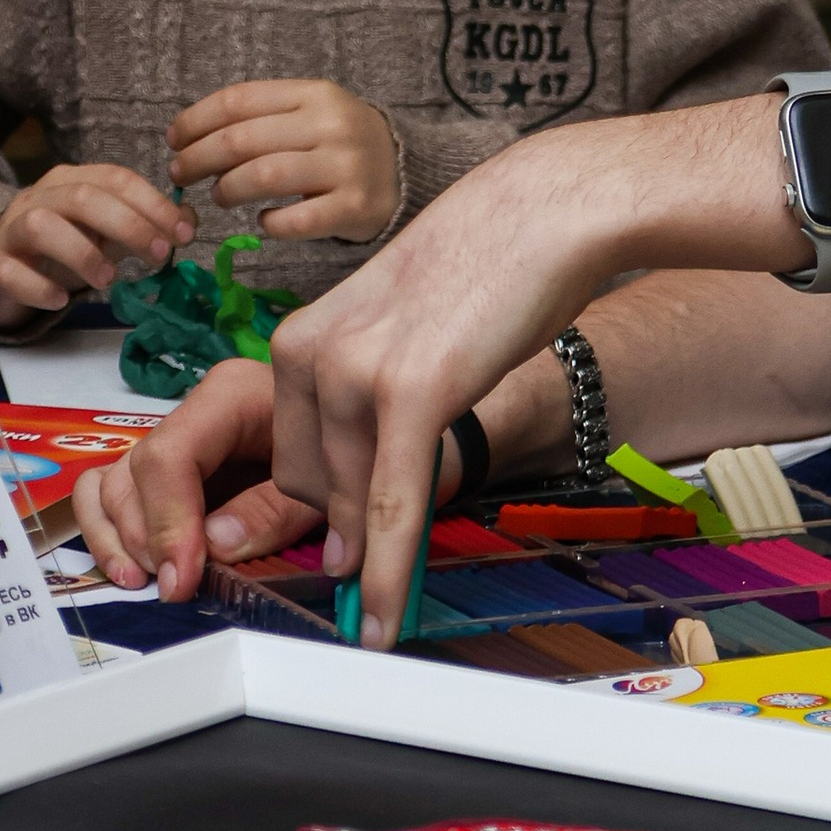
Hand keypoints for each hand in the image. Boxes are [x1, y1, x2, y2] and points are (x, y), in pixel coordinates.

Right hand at [0, 159, 180, 326]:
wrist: (1, 267)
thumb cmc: (61, 248)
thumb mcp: (103, 233)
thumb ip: (141, 225)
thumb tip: (187, 222)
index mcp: (72, 182)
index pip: (116, 179)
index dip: (154, 204)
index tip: (184, 233)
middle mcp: (40, 198)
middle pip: (83, 198)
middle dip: (129, 225)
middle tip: (158, 256)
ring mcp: (11, 230)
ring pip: (41, 225)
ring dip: (82, 251)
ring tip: (109, 279)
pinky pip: (10, 272)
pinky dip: (37, 287)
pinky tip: (61, 300)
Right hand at [77, 355, 318, 598]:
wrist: (350, 437)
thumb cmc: (342, 452)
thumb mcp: (323, 486)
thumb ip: (273, 512)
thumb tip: (214, 545)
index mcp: (230, 396)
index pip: (171, 456)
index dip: (169, 521)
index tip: (182, 576)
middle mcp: (191, 413)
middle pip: (136, 475)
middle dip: (148, 539)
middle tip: (176, 588)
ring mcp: (171, 441)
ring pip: (111, 485)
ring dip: (120, 540)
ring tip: (148, 583)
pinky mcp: (162, 472)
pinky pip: (106, 492)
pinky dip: (108, 532)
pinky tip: (130, 570)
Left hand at [168, 80, 400, 242]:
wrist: (406, 170)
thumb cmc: (340, 142)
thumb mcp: (310, 113)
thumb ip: (262, 118)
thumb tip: (192, 138)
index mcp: (314, 94)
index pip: (239, 100)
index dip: (196, 120)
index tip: (173, 139)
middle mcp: (331, 125)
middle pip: (243, 139)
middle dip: (198, 158)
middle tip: (180, 174)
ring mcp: (345, 167)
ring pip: (263, 176)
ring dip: (227, 189)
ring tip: (219, 196)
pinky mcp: (354, 208)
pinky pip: (293, 220)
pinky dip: (268, 223)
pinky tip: (263, 220)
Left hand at [270, 117, 673, 643]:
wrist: (540, 213)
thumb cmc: (480, 266)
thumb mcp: (393, 332)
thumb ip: (363, 394)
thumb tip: (360, 468)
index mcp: (299, 340)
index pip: (290, 458)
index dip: (327, 509)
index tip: (343, 551)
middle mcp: (310, 355)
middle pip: (313, 487)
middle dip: (352, 526)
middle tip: (383, 564)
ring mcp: (356, 373)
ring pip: (354, 502)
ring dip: (378, 550)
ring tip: (391, 595)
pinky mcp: (411, 394)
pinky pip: (393, 507)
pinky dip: (391, 571)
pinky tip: (386, 617)